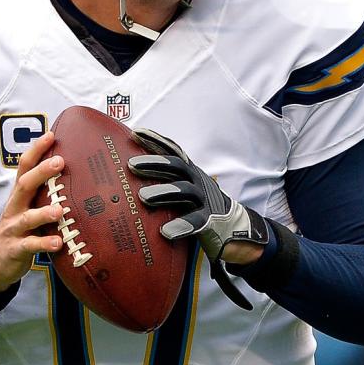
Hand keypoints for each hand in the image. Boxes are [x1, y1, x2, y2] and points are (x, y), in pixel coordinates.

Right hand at [0, 131, 66, 291]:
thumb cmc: (20, 229)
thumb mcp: (28, 208)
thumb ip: (44, 193)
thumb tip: (72, 174)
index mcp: (19, 196)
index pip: (24, 167)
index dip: (36, 150)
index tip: (51, 134)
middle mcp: (15, 208)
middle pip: (25, 185)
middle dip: (41, 173)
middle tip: (60, 162)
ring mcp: (14, 228)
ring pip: (28, 218)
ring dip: (44, 212)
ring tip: (60, 210)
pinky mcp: (16, 249)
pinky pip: (30, 246)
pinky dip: (44, 244)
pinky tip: (58, 242)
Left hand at [128, 128, 268, 309]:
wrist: (235, 226)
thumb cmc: (198, 206)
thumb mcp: (183, 189)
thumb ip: (164, 181)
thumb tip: (128, 176)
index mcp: (189, 172)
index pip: (173, 151)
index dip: (156, 140)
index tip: (135, 133)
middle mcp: (197, 181)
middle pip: (177, 167)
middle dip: (154, 163)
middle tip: (132, 164)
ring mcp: (205, 200)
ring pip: (185, 191)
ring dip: (164, 191)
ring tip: (143, 196)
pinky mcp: (211, 221)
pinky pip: (196, 221)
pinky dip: (182, 225)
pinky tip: (166, 231)